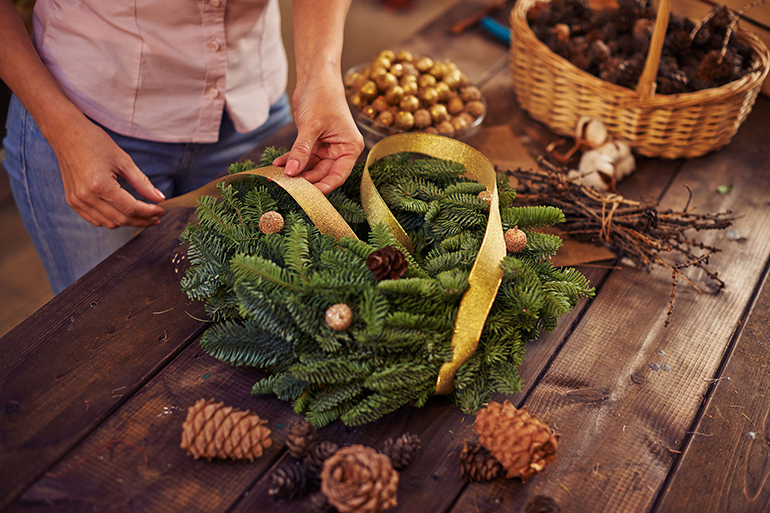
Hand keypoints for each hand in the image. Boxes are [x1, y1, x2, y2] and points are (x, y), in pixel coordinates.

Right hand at [51, 117, 165, 228]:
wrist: (66, 133)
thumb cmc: (95, 142)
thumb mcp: (124, 161)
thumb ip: (142, 183)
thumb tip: (159, 198)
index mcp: (100, 185)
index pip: (130, 208)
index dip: (149, 212)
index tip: (161, 210)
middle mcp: (86, 197)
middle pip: (120, 219)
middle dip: (141, 220)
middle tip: (156, 217)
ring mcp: (77, 201)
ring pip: (108, 223)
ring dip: (127, 222)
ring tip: (142, 216)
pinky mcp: (72, 201)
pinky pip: (94, 219)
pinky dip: (111, 220)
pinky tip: (123, 214)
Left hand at [273, 69, 362, 194]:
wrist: (315, 77)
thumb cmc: (323, 96)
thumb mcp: (311, 126)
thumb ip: (302, 150)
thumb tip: (291, 172)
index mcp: (349, 148)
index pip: (338, 175)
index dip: (323, 187)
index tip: (308, 196)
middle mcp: (340, 150)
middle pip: (322, 174)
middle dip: (305, 179)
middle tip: (288, 186)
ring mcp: (326, 147)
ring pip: (310, 167)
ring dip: (295, 170)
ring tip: (279, 175)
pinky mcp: (313, 142)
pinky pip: (302, 157)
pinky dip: (291, 160)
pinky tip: (278, 163)